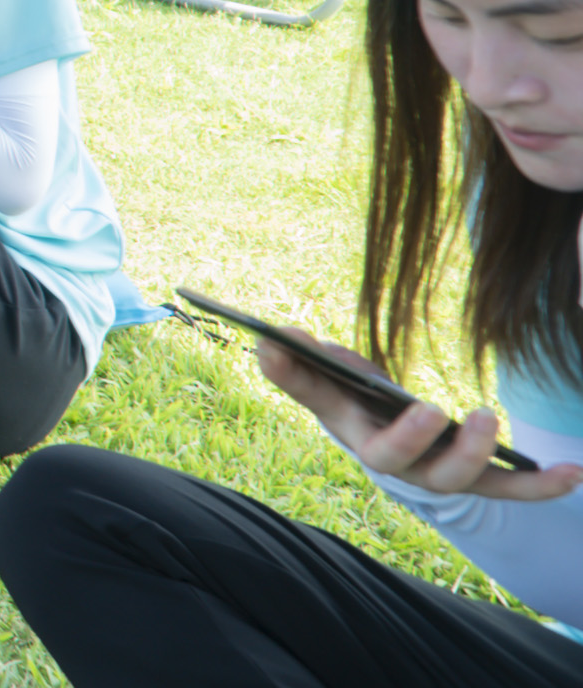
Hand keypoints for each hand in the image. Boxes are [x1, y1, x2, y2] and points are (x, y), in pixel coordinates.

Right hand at [257, 329, 582, 502]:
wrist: (406, 450)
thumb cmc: (365, 408)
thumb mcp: (334, 379)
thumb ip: (305, 363)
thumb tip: (275, 338)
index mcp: (350, 427)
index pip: (319, 403)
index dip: (299, 380)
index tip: (278, 344)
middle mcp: (394, 461)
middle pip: (397, 463)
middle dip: (413, 439)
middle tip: (430, 409)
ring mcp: (437, 474)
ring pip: (454, 480)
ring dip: (473, 455)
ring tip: (486, 418)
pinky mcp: (480, 480)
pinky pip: (510, 490)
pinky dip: (541, 485)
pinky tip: (575, 471)